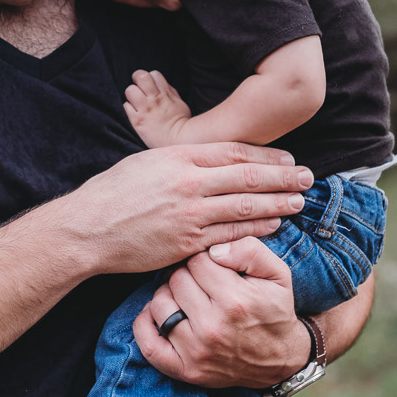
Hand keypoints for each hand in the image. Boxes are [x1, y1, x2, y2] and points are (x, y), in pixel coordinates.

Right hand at [62, 145, 312, 275]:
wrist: (88, 229)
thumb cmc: (112, 193)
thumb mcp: (146, 161)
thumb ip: (182, 159)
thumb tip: (212, 158)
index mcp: (179, 157)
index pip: (234, 152)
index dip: (267, 156)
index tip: (288, 159)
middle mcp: (188, 184)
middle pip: (248, 178)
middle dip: (283, 178)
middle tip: (308, 178)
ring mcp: (189, 215)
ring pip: (245, 207)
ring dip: (277, 204)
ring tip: (299, 202)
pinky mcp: (187, 244)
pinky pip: (230, 235)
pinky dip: (256, 230)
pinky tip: (274, 226)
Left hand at [124, 70, 194, 147]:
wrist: (179, 140)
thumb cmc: (181, 122)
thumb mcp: (179, 103)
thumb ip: (170, 92)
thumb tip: (162, 85)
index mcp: (165, 94)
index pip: (154, 74)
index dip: (151, 78)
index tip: (151, 86)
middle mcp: (154, 99)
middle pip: (140, 76)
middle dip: (137, 79)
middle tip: (139, 87)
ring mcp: (145, 109)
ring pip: (130, 90)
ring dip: (131, 94)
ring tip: (135, 101)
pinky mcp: (137, 121)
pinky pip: (126, 107)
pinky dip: (129, 108)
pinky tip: (134, 113)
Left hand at [134, 237, 312, 389]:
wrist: (280, 360)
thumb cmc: (275, 311)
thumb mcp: (278, 274)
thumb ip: (250, 250)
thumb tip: (214, 249)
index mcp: (236, 301)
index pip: (197, 261)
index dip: (204, 259)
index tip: (213, 267)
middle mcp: (213, 328)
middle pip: (176, 280)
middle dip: (187, 275)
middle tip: (201, 282)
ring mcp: (196, 352)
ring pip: (159, 305)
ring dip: (168, 296)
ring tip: (185, 298)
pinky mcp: (185, 370)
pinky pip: (148, 344)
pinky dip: (145, 325)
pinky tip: (157, 314)